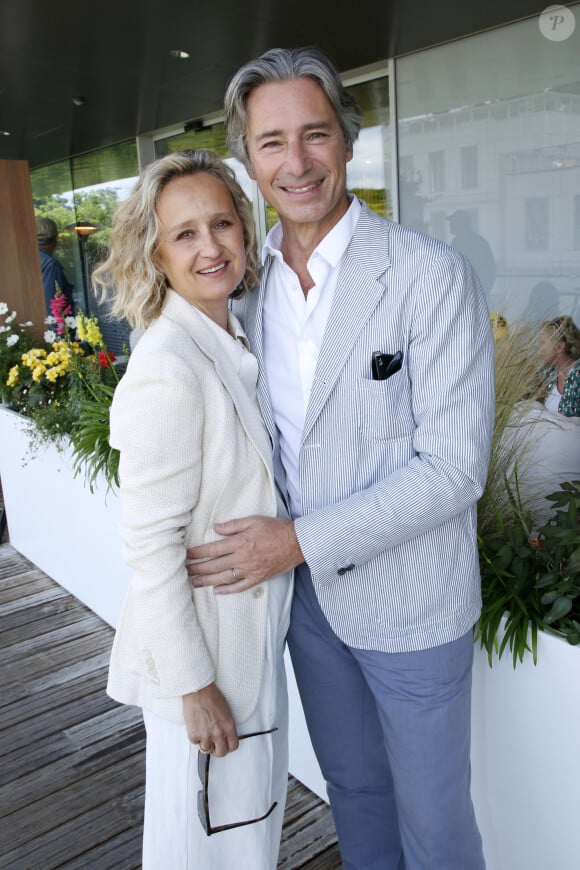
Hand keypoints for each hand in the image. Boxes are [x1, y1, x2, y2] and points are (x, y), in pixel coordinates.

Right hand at [182, 683, 237, 756]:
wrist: (198, 690)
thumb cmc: (212, 697)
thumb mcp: (226, 712)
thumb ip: (226, 726)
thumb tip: (223, 736)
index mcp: (229, 727)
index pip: (233, 746)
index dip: (228, 746)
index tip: (225, 744)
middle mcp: (218, 733)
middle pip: (221, 753)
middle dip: (217, 750)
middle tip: (213, 744)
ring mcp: (205, 735)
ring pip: (206, 749)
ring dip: (204, 742)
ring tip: (203, 731)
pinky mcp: (193, 735)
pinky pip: (195, 742)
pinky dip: (195, 736)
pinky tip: (195, 725)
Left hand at [186, 515, 302, 593]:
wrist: (298, 543)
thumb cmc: (276, 529)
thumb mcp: (254, 520)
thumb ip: (233, 525)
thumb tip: (216, 529)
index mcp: (240, 543)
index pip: (212, 549)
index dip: (197, 553)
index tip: (185, 554)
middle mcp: (242, 559)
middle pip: (214, 566)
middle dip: (197, 568)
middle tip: (183, 571)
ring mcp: (250, 571)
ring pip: (223, 578)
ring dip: (206, 581)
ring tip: (193, 583)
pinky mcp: (258, 578)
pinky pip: (239, 587)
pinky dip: (227, 590)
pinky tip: (216, 591)